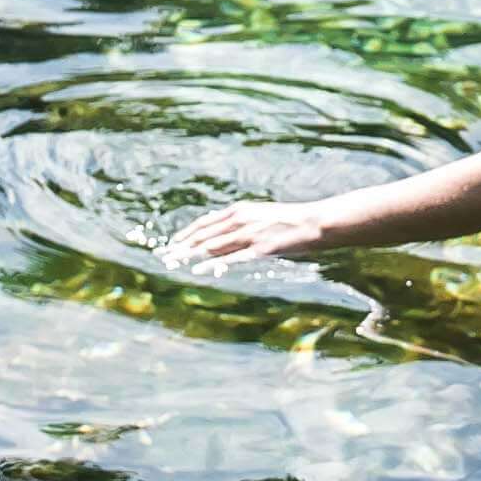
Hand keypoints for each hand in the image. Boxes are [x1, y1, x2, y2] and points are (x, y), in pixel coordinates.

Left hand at [181, 198, 369, 266]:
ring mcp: (251, 234)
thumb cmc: (290, 222)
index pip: (206, 222)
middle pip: (204, 234)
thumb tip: (222, 234)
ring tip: (174, 262)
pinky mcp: (261, 249)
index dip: (186, 233)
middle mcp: (242, 220)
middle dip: (182, 245)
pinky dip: (215, 263)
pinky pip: (233, 258)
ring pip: (214, 245)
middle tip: (164, 256)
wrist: (316, 222)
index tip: (171, 243)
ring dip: (191, 254)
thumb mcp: (261, 217)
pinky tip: (200, 269)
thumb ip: (241, 225)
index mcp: (240, 211)